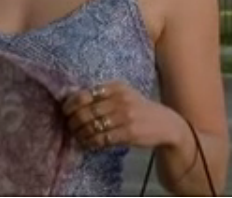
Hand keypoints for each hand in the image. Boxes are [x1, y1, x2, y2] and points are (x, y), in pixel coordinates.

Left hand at [62, 81, 182, 150]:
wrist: (166, 124)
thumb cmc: (139, 109)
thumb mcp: (124, 95)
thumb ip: (103, 96)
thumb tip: (73, 100)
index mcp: (116, 87)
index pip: (85, 94)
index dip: (71, 104)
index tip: (65, 111)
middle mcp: (120, 99)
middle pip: (86, 112)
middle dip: (73, 121)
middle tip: (69, 126)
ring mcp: (125, 116)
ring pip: (92, 126)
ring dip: (81, 134)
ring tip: (77, 136)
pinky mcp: (129, 132)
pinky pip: (103, 139)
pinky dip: (91, 142)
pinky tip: (88, 144)